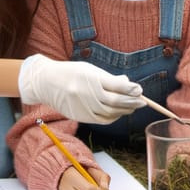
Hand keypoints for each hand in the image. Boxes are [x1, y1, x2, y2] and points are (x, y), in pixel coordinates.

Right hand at [18, 55, 143, 123]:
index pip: (116, 86)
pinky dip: (113, 117)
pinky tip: (119, 113)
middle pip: (115, 101)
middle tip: (142, 101)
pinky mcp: (80, 116)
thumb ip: (108, 78)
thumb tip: (127, 84)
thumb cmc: (70, 72)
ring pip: (109, 112)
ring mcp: (83, 106)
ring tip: (133, 107)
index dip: (130, 90)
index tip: (139, 90)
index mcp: (91, 77)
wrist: (46, 82)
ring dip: (124, 110)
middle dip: (131, 102)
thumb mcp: (89, 69)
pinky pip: (101, 119)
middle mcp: (87, 93)